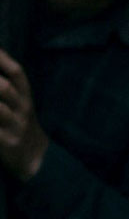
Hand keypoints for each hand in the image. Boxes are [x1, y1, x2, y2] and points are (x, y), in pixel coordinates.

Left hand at [0, 49, 48, 180]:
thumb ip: (9, 88)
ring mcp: (14, 126)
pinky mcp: (6, 142)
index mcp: (26, 97)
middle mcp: (22, 109)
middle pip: (5, 88)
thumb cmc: (21, 126)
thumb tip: (0, 71)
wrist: (36, 159)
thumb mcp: (21, 105)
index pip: (18, 73)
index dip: (3, 59)